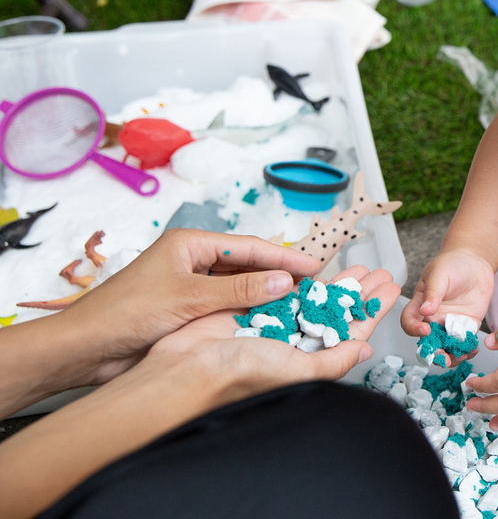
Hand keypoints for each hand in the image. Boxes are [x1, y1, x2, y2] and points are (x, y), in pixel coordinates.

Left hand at [57, 228, 320, 386]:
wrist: (85, 349)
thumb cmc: (127, 313)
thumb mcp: (189, 299)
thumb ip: (240, 290)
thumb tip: (285, 281)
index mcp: (190, 245)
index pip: (249, 247)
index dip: (285, 257)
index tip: (316, 267)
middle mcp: (192, 262)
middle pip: (246, 265)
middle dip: (279, 275)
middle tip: (314, 287)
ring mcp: (189, 288)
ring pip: (238, 288)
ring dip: (265, 295)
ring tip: (299, 304)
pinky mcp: (186, 312)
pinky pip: (226, 308)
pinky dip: (248, 312)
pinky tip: (269, 321)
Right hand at [145, 264, 401, 402]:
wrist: (189, 366)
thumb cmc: (242, 374)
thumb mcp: (298, 369)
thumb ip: (334, 361)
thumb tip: (366, 351)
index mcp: (310, 359)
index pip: (351, 332)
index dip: (372, 312)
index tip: (391, 291)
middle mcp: (297, 342)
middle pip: (338, 312)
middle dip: (360, 293)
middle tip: (382, 272)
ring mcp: (278, 323)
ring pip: (317, 298)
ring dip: (339, 283)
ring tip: (362, 267)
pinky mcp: (256, 307)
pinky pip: (288, 289)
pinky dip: (305, 278)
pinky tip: (323, 268)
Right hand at [400, 247, 494, 346]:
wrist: (475, 261)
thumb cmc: (452, 264)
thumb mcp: (439, 273)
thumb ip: (433, 292)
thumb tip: (425, 310)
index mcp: (420, 305)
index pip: (409, 321)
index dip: (413, 329)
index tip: (425, 330)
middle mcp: (433, 318)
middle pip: (428, 341)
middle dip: (434, 353)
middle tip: (443, 358)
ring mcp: (450, 324)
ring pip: (446, 346)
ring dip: (452, 356)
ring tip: (461, 356)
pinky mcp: (467, 326)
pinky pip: (465, 343)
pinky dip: (468, 350)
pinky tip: (473, 349)